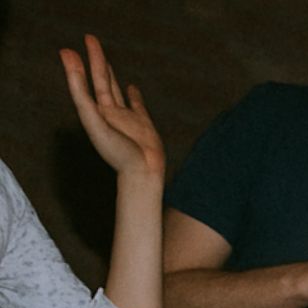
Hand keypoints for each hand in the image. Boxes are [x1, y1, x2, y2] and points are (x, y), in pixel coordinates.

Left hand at [60, 35, 163, 177]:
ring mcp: (127, 118)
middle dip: (96, 60)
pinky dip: (134, 95)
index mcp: (96, 112)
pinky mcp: (144, 124)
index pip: (84, 83)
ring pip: (116, 89)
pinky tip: (131, 87)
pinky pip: (137, 105)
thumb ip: (79, 90)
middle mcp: (110, 113)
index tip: (69, 50)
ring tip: (105, 59)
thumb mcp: (93, 119)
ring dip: (110, 73)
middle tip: (90, 39)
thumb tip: (67, 56)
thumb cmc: (117, 152)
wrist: (142, 173)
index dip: (77, 66)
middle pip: (101, 80)